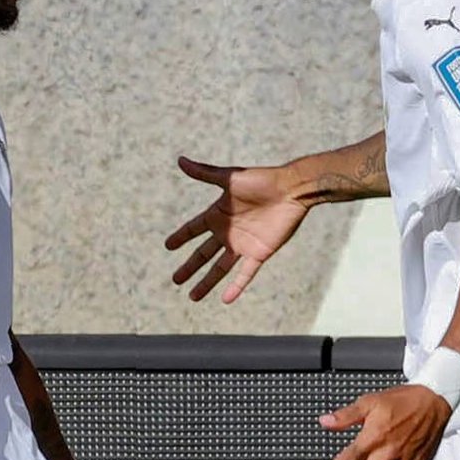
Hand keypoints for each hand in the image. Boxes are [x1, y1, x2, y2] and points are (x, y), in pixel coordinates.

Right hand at [166, 155, 310, 302]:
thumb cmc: (261, 180)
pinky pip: (245, 274)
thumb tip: (180, 160)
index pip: (194, 229)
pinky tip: (226, 299)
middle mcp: (229, 231)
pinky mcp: (259, 253)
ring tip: (193, 297)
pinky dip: (236, 287)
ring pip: (220, 268)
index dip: (181, 236)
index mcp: (219, 214)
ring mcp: (243, 244)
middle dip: (190, 267)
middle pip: (204, 254)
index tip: (168, 246)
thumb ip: (204, 173)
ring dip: (206, 282)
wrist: (292, 189)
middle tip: (175, 280)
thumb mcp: (229, 178)